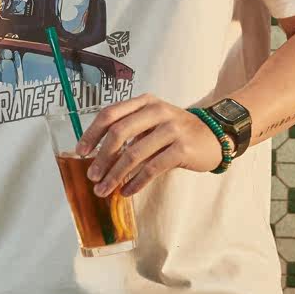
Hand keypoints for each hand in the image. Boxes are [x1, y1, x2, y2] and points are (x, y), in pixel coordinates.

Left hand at [74, 92, 224, 197]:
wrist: (214, 135)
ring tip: (104, 190)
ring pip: (134, 154)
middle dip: (102, 157)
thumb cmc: (176, 132)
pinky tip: (126, 191)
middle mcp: (157, 111)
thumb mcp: (153, 122)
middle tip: (92, 177)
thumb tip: (97, 156)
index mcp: (144, 102)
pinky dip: (136, 182)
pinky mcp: (182, 148)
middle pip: (119, 133)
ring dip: (115, 175)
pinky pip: (152, 168)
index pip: (110, 113)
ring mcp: (171, 128)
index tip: (81, 152)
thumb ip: (130, 131)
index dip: (92, 133)